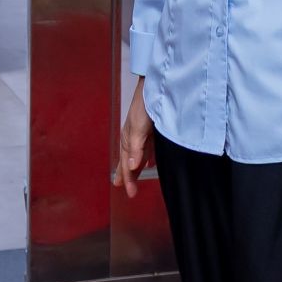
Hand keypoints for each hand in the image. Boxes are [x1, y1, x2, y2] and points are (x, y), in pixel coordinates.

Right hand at [117, 80, 154, 198]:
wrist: (154, 89)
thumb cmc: (142, 107)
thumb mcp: (138, 129)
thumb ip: (136, 149)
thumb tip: (133, 167)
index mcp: (127, 140)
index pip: (126, 165)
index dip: (128, 179)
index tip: (131, 193)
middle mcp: (132, 139)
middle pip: (130, 162)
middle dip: (128, 176)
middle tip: (129, 191)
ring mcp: (141, 135)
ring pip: (137, 157)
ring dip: (136, 168)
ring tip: (134, 179)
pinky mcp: (150, 132)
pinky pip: (147, 150)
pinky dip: (146, 158)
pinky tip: (150, 163)